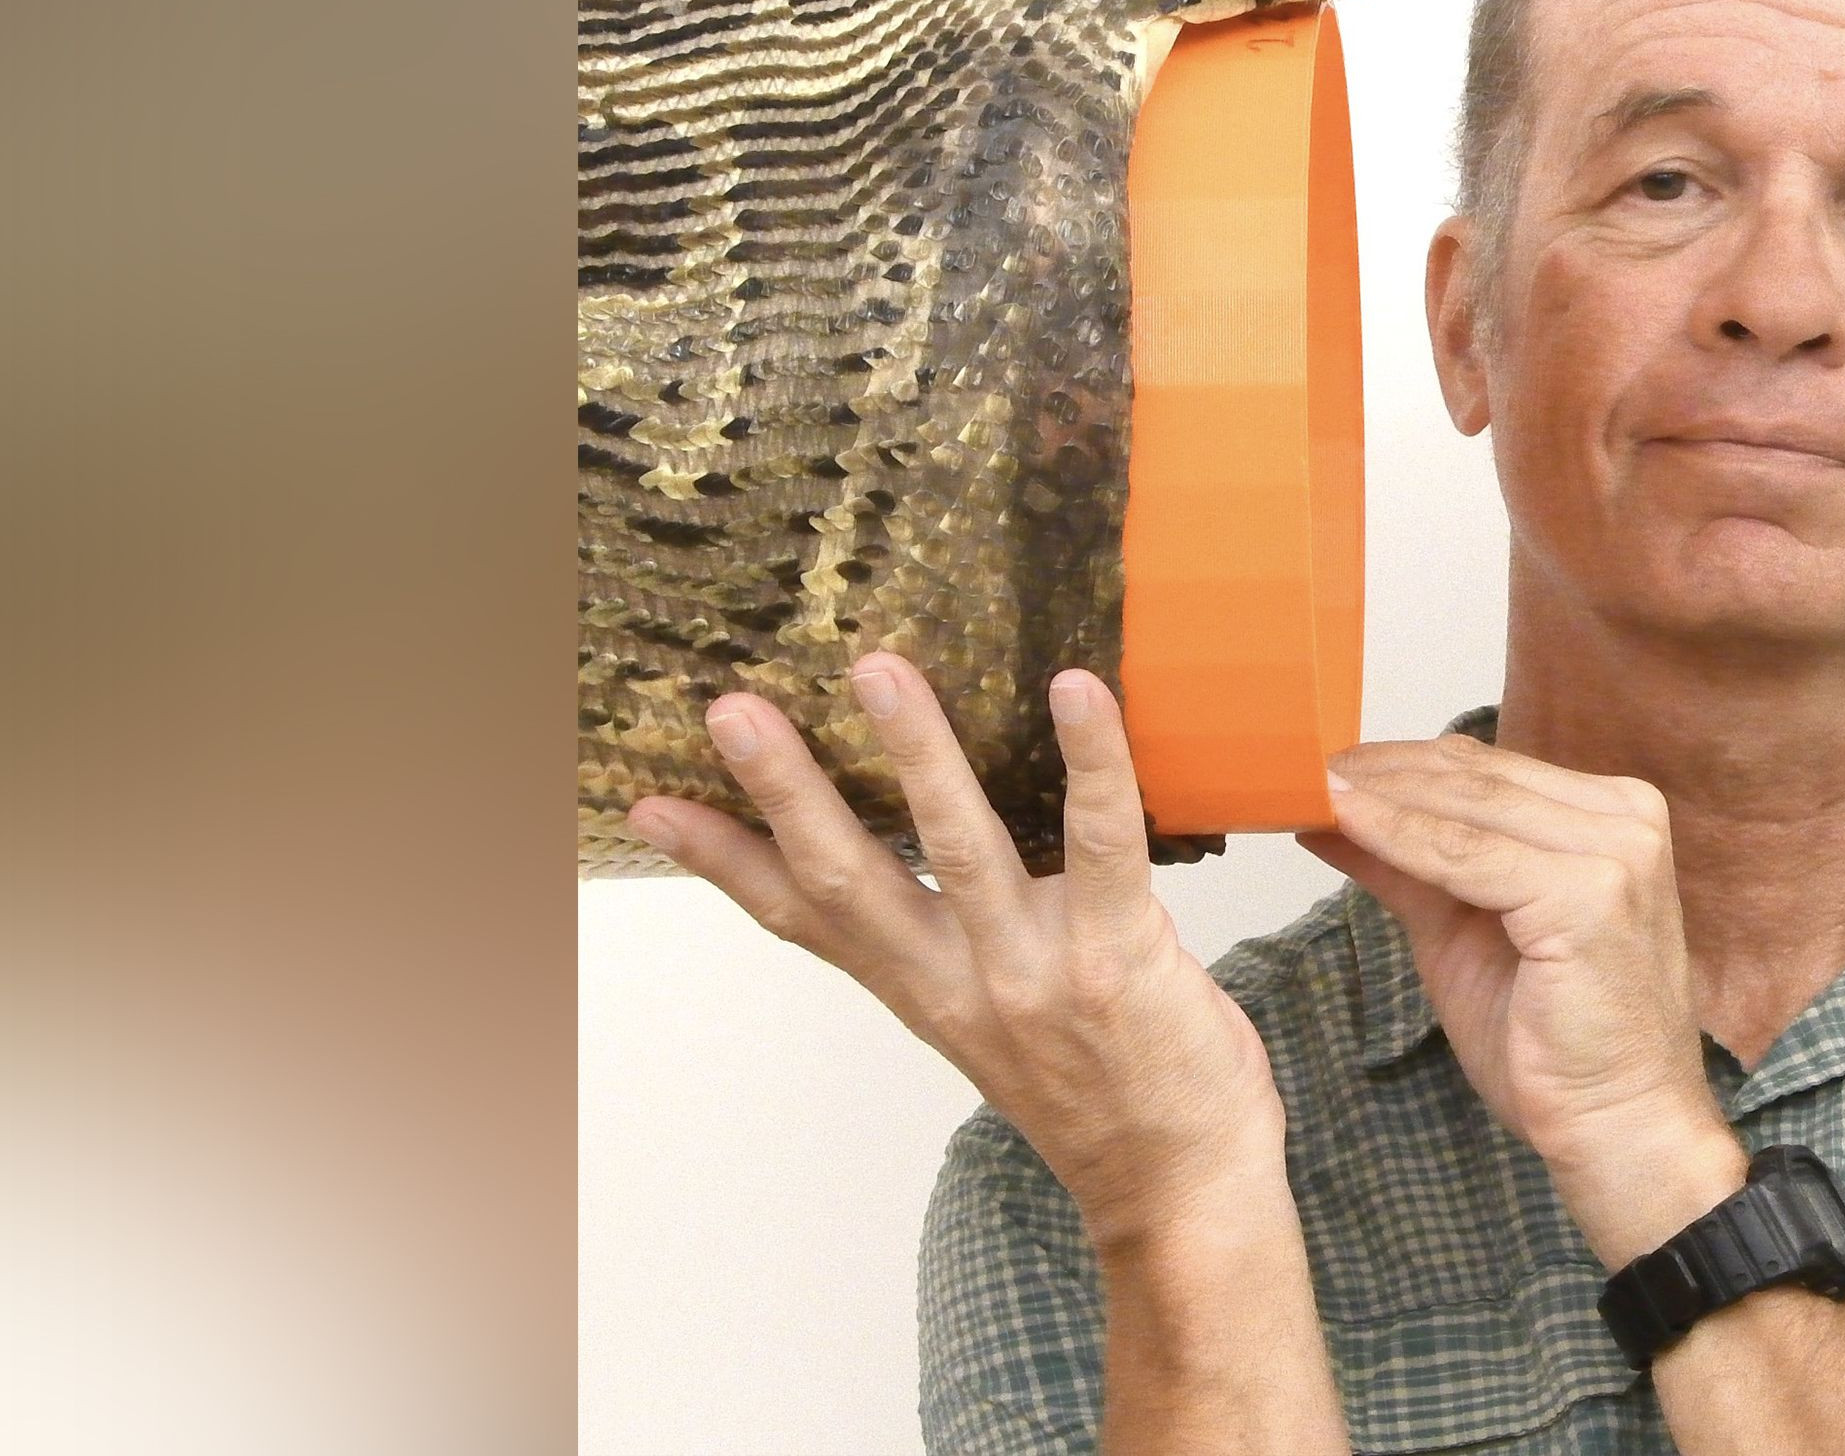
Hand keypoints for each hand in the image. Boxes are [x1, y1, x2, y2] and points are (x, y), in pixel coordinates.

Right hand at [627, 655, 1282, 1243]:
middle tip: (731, 710)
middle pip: (848, 876)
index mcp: (922, 989)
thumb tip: (949, 851)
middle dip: (785, 789)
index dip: (723, 863)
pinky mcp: (1116, 953)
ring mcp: (1033, 969)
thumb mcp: (998, 1025)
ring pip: (959, 843)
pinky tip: (1080, 690)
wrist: (1181, 1190)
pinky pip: (1101, 840)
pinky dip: (1092, 759)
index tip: (648, 806)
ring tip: (877, 669)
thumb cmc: (1107, 1095)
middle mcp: (959, 981)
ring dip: (917, 750)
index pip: (802, 919)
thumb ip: (963, 945)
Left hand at [1299, 737, 1746, 1264]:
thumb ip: (1412, 868)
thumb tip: (1335, 816)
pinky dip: (1395, 836)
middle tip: (1294, 770)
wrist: (1618, 1127)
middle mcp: (1627, 817)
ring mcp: (1616, 851)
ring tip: (1305, 788)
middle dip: (1378, 773)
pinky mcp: (1590, 894)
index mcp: (1612, 816)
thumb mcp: (1466, 934)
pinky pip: (1466, 855)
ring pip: (1467, 806)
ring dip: (1378, 796)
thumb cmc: (1557, 1044)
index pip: (1487, 769)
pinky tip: (1340, 823)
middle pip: (1476, 775)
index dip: (1396, 764)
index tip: (1321, 767)